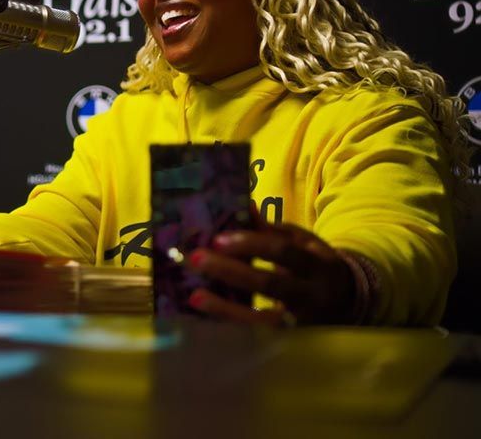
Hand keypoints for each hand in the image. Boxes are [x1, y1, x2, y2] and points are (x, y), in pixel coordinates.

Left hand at [186, 223, 355, 325]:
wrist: (349, 301)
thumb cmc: (315, 264)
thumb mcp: (303, 243)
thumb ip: (272, 230)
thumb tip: (243, 205)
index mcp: (316, 263)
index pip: (282, 251)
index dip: (250, 244)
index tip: (217, 239)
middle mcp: (312, 294)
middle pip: (270, 284)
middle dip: (232, 272)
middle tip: (196, 259)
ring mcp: (302, 321)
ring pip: (263, 318)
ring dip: (227, 308)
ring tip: (195, 297)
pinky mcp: (290, 339)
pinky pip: (258, 334)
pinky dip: (232, 324)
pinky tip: (207, 314)